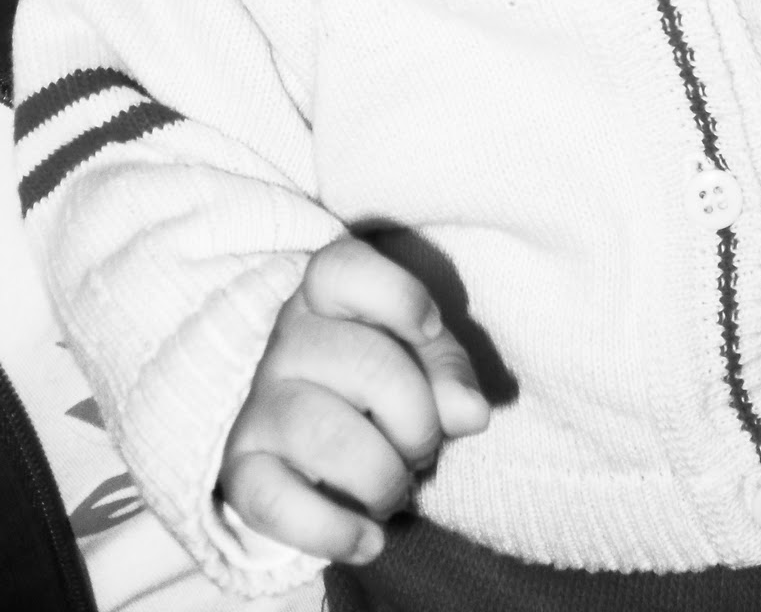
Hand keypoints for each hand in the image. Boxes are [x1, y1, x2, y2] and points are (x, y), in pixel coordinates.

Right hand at [219, 237, 489, 563]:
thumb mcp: (424, 363)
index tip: (430, 327)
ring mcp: (260, 405)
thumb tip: (470, 411)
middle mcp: (286, 343)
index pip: (341, 268)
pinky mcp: (242, 470)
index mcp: (327, 298)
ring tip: (397, 489)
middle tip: (424, 447)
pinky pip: (273, 500)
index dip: (396, 294)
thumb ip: (449, 373)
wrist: (318, 453)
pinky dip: (331, 530)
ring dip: (381, 474)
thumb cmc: (383, 386)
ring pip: (321, 432)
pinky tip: (368, 539)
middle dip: (416, 416)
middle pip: (359, 361)